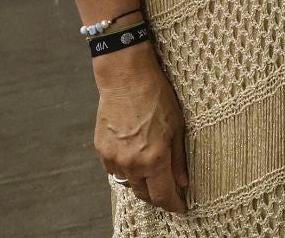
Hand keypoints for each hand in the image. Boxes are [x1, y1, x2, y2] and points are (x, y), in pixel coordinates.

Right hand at [93, 47, 190, 212]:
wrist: (126, 78)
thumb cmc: (156, 97)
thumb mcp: (178, 126)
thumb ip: (179, 158)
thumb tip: (183, 182)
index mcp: (154, 159)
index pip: (163, 196)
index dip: (174, 205)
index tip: (181, 207)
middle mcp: (132, 163)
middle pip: (144, 194)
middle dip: (157, 196)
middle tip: (169, 191)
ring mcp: (114, 158)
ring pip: (129, 182)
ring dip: (141, 182)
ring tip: (152, 171)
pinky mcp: (101, 150)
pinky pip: (114, 170)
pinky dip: (126, 169)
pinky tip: (134, 157)